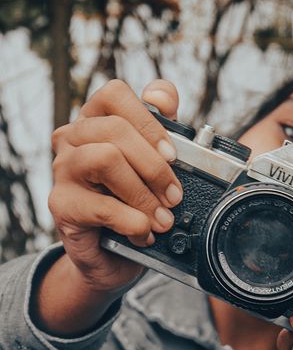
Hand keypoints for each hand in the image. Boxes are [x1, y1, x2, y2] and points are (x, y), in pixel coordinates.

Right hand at [48, 79, 182, 295]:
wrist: (110, 255)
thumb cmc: (133, 202)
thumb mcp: (154, 164)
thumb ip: (162, 126)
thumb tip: (161, 97)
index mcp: (96, 120)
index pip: (114, 94)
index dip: (149, 121)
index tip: (173, 154)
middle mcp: (73, 138)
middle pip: (114, 128)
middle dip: (154, 166)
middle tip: (174, 196)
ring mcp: (63, 169)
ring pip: (105, 158)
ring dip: (143, 193)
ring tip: (161, 218)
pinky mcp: (61, 204)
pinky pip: (102, 206)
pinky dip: (132, 222)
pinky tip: (143, 233)